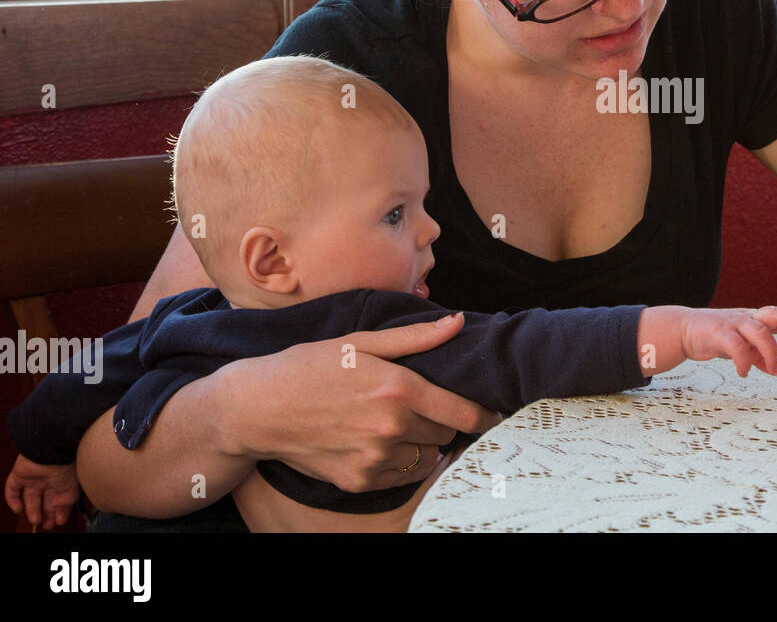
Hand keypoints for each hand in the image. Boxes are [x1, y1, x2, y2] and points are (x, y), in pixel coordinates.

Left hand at [5, 455, 81, 529]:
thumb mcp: (72, 490)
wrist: (54, 450)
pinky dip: (12, 500)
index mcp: (63, 479)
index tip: (58, 521)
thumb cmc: (69, 465)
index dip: (58, 511)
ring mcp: (34, 476)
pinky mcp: (20, 473)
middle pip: (45, 499)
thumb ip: (66, 505)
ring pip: (30, 496)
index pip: (59, 498)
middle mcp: (49, 478)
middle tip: (46, 524)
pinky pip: (12, 488)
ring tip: (35, 520)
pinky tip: (17, 509)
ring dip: (31, 510)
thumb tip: (62, 518)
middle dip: (46, 513)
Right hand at [217, 314, 502, 493]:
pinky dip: (401, 463)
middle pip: (446, 433)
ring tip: (398, 425)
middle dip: (442, 421)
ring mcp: (374, 458)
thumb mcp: (361, 343)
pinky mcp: (359, 480)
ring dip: (422, 444)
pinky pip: (403, 477)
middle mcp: (390, 426)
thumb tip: (456, 322)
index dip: (483, 415)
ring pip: (427, 458)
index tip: (492, 415)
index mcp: (397, 388)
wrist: (257, 409)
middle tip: (424, 408)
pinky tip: (379, 444)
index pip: (463, 412)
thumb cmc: (308, 367)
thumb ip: (415, 337)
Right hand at [681, 306, 776, 377]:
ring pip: (760, 332)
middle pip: (775, 312)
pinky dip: (745, 361)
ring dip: (771, 352)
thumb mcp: (741, 346)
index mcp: (754, 318)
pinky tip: (744, 372)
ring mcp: (733, 323)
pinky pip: (737, 346)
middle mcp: (746, 317)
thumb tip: (775, 369)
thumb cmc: (714, 336)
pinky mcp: (719, 333)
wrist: (683, 330)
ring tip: (774, 370)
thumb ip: (757, 355)